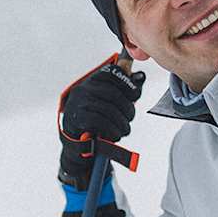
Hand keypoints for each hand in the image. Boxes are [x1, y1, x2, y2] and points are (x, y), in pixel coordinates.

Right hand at [57, 55, 145, 188]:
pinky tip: (116, 135)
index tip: (136, 95)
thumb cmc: (97, 119)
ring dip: (121, 122)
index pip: (112, 73)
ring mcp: (77, 103)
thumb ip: (124, 90)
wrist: (76, 143)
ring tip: (125, 130)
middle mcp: (83, 89)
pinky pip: (100, 122)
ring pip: (108, 109)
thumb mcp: (109, 102)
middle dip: (127, 107)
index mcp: (91, 81)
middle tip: (130, 118)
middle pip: (113, 93)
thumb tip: (141, 76)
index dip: (127, 83)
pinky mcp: (76, 119)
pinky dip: (112, 130)